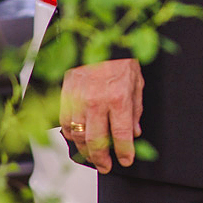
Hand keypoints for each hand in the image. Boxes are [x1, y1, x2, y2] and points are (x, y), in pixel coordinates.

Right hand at [60, 58, 143, 172]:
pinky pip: (66, 122)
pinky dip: (72, 134)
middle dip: (102, 158)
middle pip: (96, 141)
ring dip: (85, 151)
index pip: (121, 135)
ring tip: (93, 157)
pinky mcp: (66, 95)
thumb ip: (136, 109)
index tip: (126, 159)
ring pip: (79, 135)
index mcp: (119, 97)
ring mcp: (79, 99)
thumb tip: (135, 131)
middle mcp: (97, 101)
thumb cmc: (121, 58)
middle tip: (106, 165)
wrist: (100, 36)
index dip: (124, 152)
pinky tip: (79, 139)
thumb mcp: (137, 82)